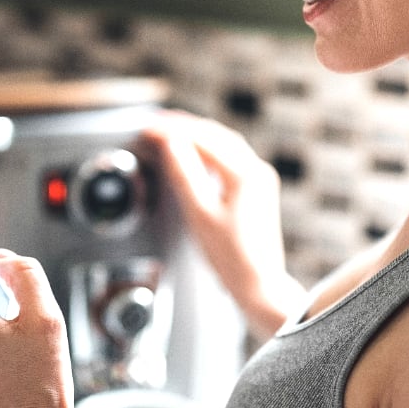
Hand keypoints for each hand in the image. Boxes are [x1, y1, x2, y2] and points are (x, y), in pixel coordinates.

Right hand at [143, 111, 304, 337]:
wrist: (259, 284)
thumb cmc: (231, 258)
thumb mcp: (199, 215)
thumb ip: (184, 175)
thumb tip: (170, 144)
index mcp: (245, 174)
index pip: (203, 139)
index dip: (172, 130)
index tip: (148, 128)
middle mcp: (257, 170)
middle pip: (215, 134)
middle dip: (183, 126)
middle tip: (154, 124)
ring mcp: (259, 179)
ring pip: (224, 143)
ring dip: (195, 135)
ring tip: (168, 132)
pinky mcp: (257, 189)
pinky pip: (229, 158)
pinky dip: (207, 150)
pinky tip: (192, 153)